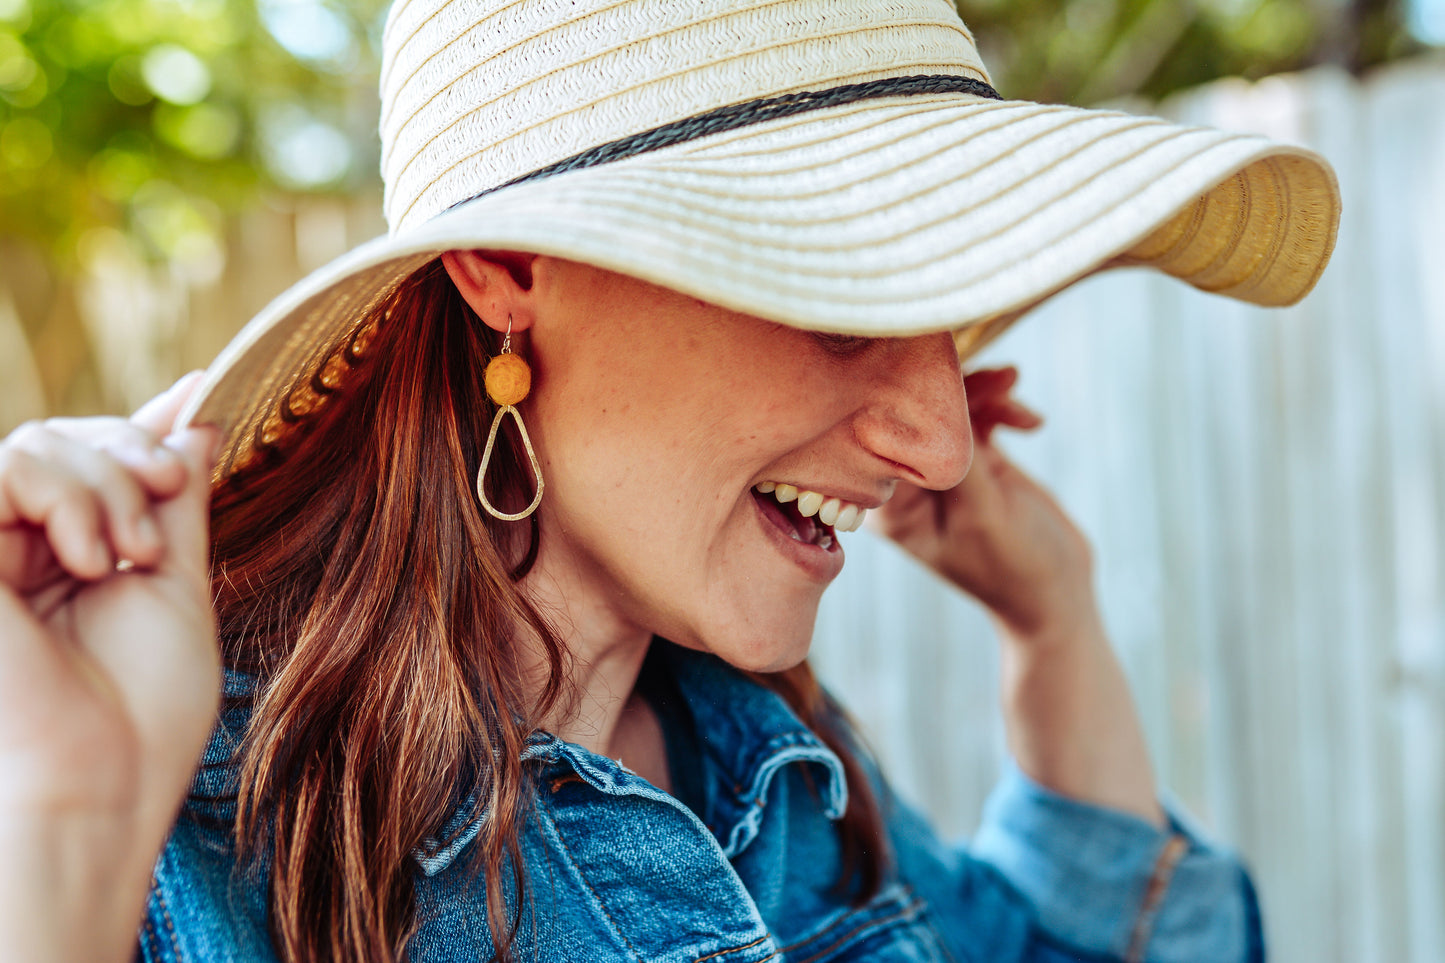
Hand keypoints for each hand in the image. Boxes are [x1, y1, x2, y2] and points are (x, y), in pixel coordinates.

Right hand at [0, 374, 220, 961]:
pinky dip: (67, 495)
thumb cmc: (144, 707)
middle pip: (71, 438)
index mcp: (73, 557)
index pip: (97, 460)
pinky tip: (91, 557)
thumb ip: (176, 503)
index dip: (143, 423)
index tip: (204, 388)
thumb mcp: (177, 585)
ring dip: (106, 483)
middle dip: (134, 456)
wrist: (101, 777)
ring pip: (39, 442)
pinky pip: (8, 466)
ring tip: (130, 554)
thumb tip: (197, 422)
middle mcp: (21, 549)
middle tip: (171, 501)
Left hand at [872, 366, 1093, 637]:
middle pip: (916, 413)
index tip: (947, 374)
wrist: (1057, 591)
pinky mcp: (974, 458)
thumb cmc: (1013, 567)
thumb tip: (935, 401)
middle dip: (956, 388)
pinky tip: (1032, 421)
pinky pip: (977, 413)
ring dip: (986, 393)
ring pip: (950, 407)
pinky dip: (1002, 407)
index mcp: (889, 506)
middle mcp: (906, 484)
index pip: (885, 436)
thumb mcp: (982, 514)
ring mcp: (941, 468)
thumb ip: (958, 461)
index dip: (911, 398)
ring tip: (1019, 394)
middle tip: (1002, 379)